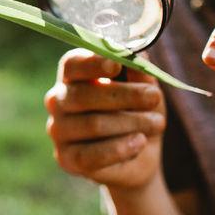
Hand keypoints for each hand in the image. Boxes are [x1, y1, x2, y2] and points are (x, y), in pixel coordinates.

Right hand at [44, 49, 165, 191]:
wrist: (139, 157)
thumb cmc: (137, 113)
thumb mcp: (145, 89)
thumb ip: (139, 72)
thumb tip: (138, 55)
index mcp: (72, 77)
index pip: (72, 64)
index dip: (92, 63)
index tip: (116, 64)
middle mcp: (57, 101)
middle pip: (83, 95)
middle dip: (124, 95)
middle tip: (154, 96)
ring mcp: (58, 130)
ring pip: (93, 124)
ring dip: (132, 122)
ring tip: (157, 123)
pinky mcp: (66, 159)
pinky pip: (91, 155)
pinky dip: (120, 148)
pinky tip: (140, 142)